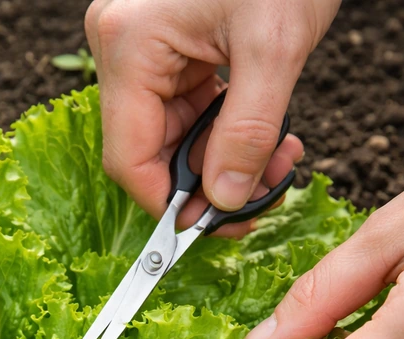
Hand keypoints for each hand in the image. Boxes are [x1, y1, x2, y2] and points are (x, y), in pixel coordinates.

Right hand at [85, 0, 338, 231]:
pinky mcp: (169, 44)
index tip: (213, 229)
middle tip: (263, 196)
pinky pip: (186, 108)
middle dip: (207, 182)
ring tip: (280, 159)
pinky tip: (266, 133)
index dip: (168, 204)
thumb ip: (246, 134)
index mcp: (129, 45)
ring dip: (222, 159)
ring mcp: (143, 45)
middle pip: (149, 149)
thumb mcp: (275, 49)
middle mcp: (123, 47)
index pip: (129, 158)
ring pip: (171, 134)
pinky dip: (224, 130)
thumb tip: (223, 202)